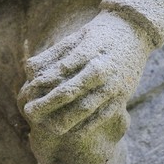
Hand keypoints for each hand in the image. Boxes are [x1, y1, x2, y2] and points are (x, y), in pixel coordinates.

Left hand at [18, 10, 152, 163]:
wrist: (135, 32)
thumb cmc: (99, 34)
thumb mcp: (77, 37)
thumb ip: (54, 54)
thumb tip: (28, 69)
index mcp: (90, 51)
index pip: (62, 69)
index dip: (44, 80)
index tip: (29, 88)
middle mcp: (102, 70)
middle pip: (71, 91)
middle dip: (48, 104)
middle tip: (29, 112)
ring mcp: (114, 85)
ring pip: (85, 108)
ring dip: (63, 119)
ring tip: (45, 126)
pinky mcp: (122, 97)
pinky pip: (101, 116)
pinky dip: (85, 126)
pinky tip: (70, 131)